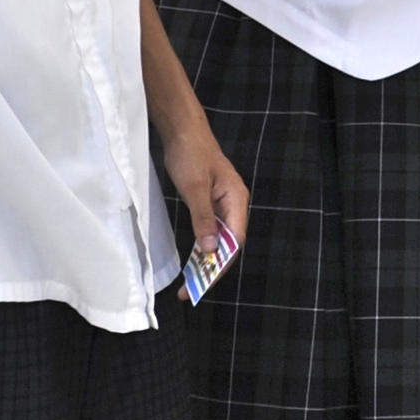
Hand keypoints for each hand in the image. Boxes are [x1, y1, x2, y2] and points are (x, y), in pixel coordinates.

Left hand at [163, 115, 249, 276]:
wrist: (183, 130)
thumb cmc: (191, 154)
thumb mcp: (194, 188)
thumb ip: (203, 219)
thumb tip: (209, 249)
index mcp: (236, 200)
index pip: (235, 239)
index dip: (221, 262)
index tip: (205, 281)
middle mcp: (233, 204)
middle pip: (228, 243)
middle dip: (212, 267)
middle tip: (192, 289)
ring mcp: (222, 204)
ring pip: (218, 238)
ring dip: (205, 259)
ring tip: (189, 281)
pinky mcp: (210, 202)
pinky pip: (209, 229)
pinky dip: (201, 245)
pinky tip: (192, 259)